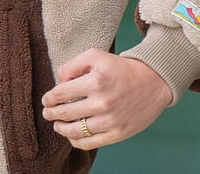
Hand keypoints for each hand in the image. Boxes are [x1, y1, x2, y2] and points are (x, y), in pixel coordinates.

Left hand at [40, 48, 171, 149]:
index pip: (60, 94)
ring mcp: (110, 120)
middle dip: (51, 113)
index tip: (46, 100)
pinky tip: (71, 136)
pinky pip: (90, 143)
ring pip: (75, 131)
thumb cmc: (121, 69)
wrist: (153, 82)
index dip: (49, 98)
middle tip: (47, 113)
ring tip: (57, 125)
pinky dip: (76, 141)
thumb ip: (72, 65)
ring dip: (60, 128)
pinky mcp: (118, 133)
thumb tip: (58, 80)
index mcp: (95, 82)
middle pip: (65, 113)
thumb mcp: (95, 56)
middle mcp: (102, 103)